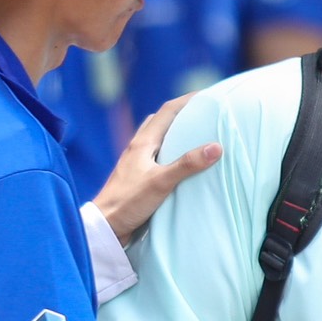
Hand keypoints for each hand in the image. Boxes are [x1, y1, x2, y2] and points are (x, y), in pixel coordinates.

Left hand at [94, 94, 220, 244]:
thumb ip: (187, 165)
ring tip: (193, 135)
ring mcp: (135, 162)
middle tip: (202, 113)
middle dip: (181, 113)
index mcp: (142, 142)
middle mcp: (138, 147)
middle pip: (160, 121)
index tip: (207, 95)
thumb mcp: (161, 182)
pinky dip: (168, 151)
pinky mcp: (136, 176)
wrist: (105, 226)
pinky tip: (177, 163)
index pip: (167, 111)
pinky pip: (155, 155)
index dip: (187, 100)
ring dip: (173, 132)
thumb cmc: (128, 202)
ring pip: (156, 138)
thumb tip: (215, 147)